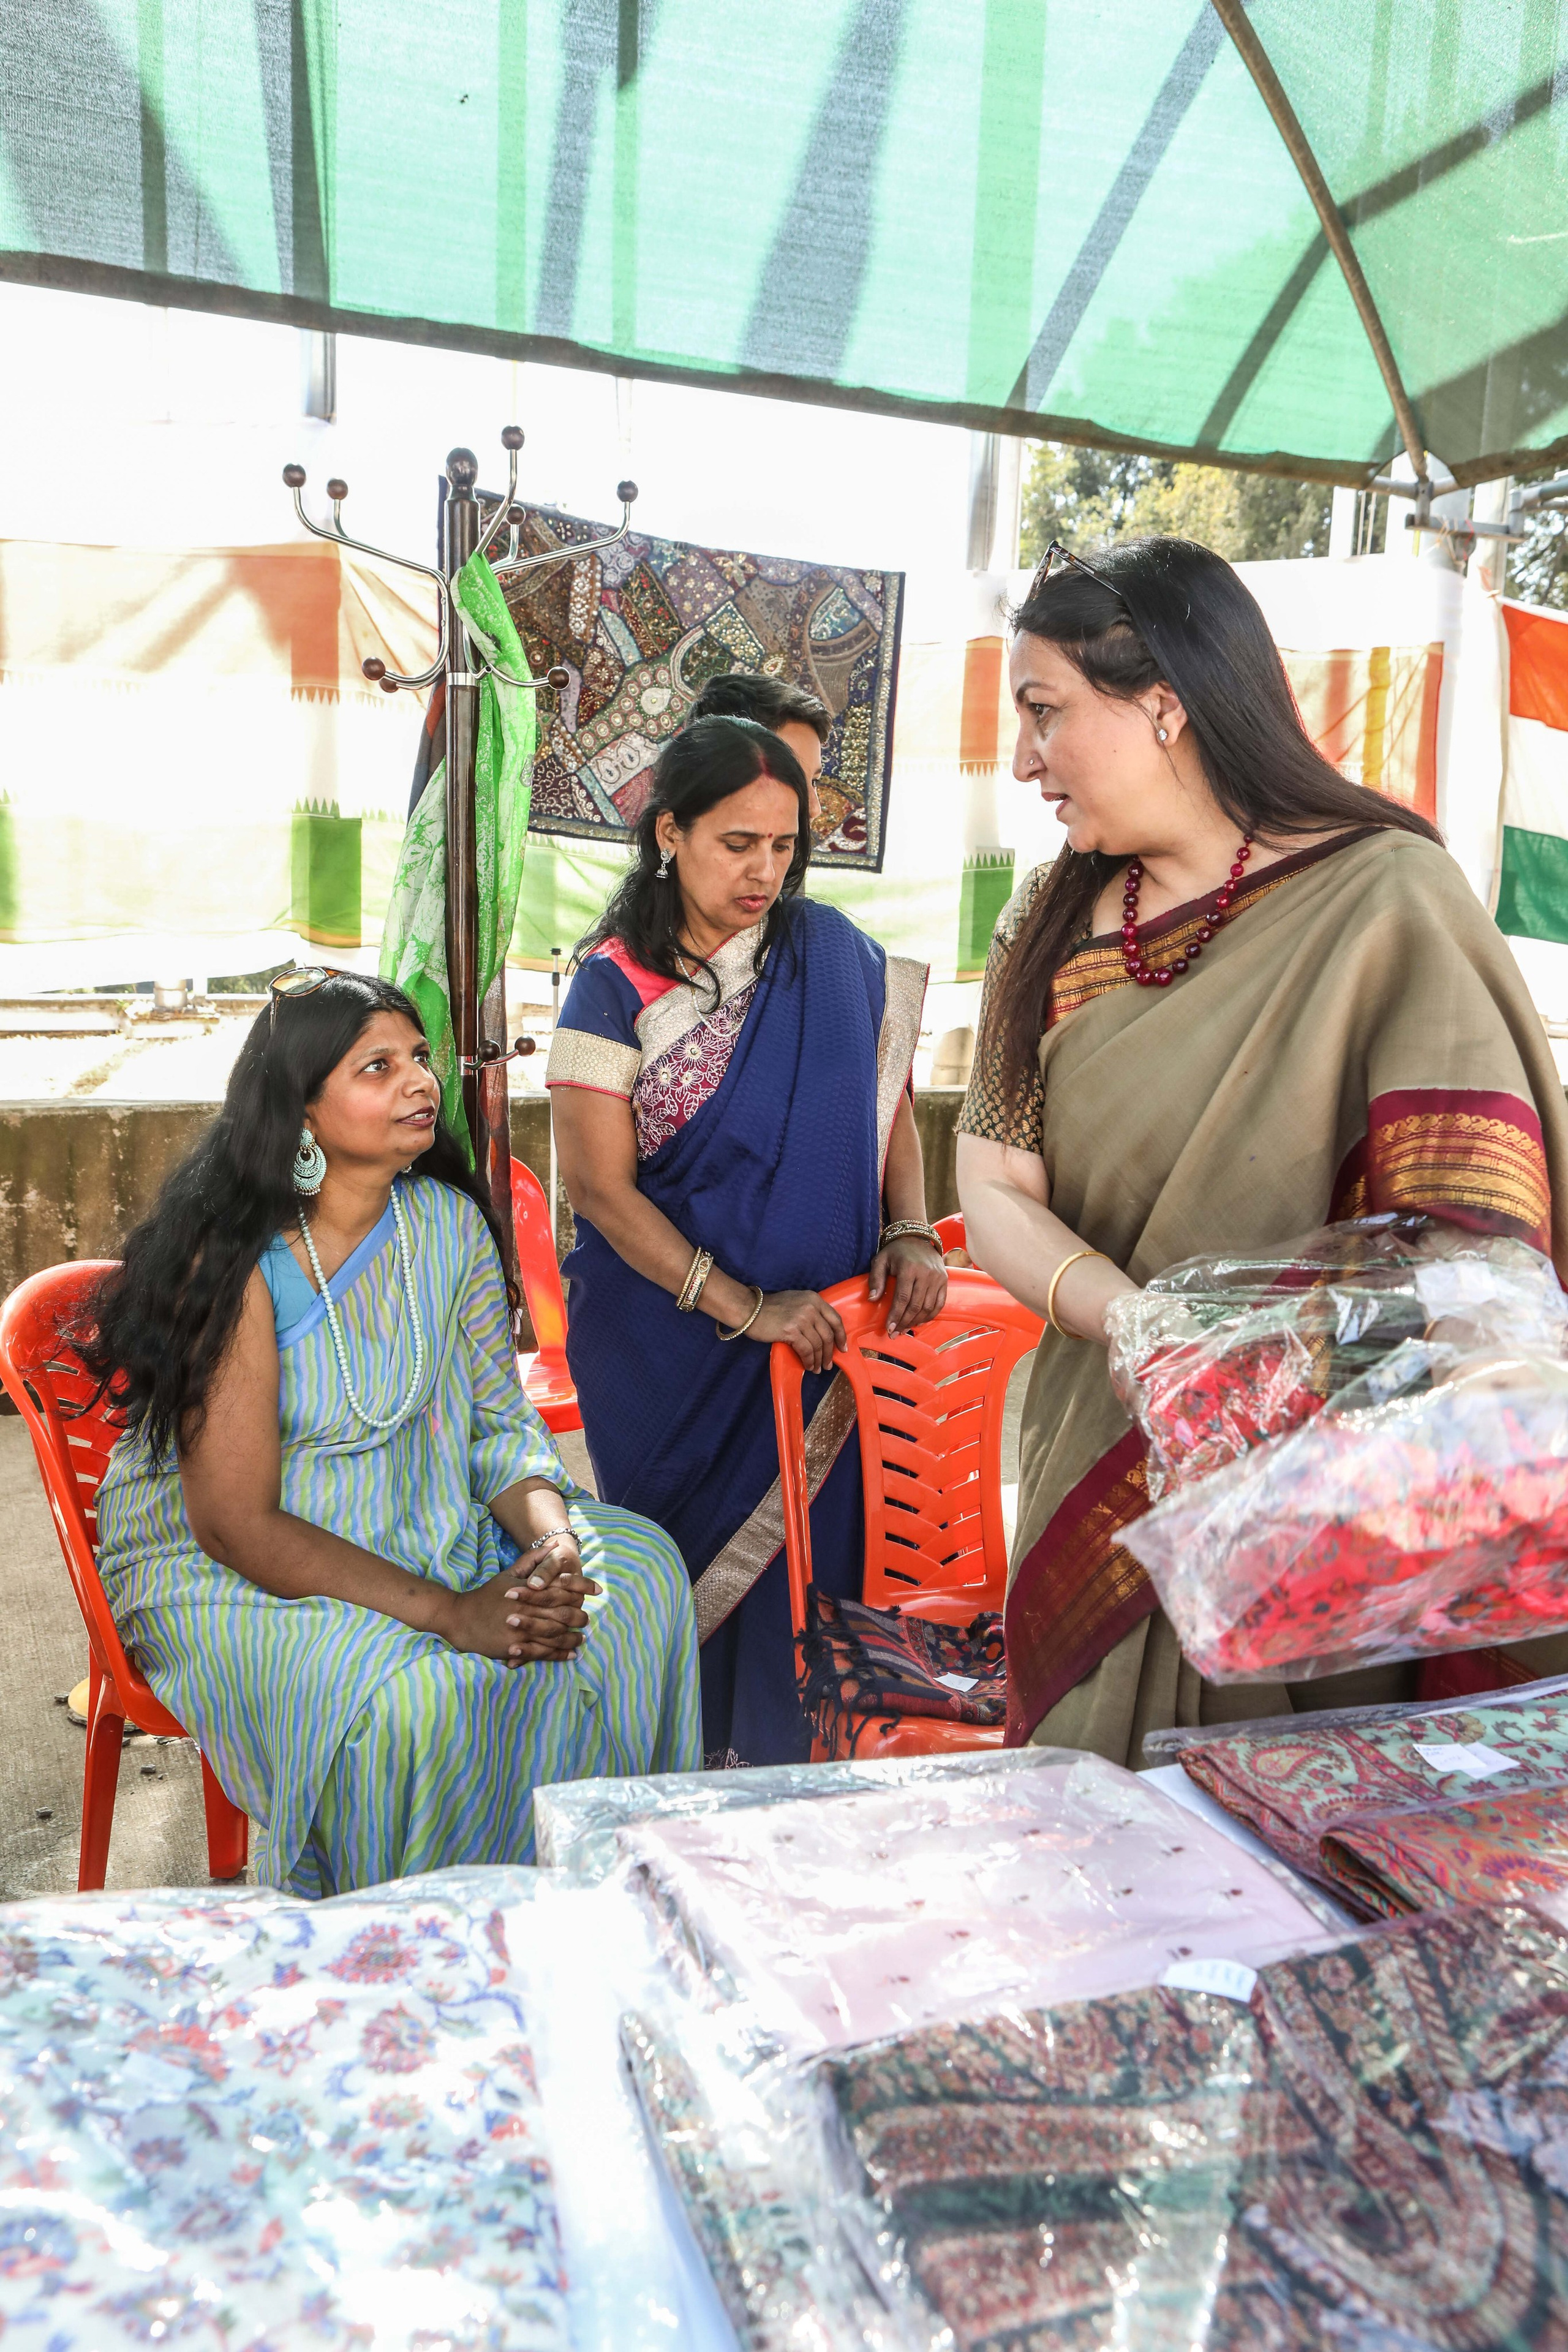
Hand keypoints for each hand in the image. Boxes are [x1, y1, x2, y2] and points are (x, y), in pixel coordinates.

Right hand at [435, 1559, 598, 1665]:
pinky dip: (559, 1655)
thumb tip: (553, 1546)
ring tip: (582, 1639)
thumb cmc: (487, 1595)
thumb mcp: (509, 1574)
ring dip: (573, 1638)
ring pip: (556, 1635)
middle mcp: (528, 1610)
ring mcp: (522, 1630)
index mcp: (529, 1590)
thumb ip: (532, 1560)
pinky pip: (543, 1653)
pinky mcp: (516, 1648)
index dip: (582, 1587)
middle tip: (588, 1618)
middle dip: (579, 1616)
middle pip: (563, 1613)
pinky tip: (570, 1655)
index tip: (598, 1589)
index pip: (562, 1588)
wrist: (461, 1618)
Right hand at [749, 1289, 846, 1372]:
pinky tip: (808, 1366)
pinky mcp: (791, 1331)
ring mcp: (801, 1319)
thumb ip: (811, 1312)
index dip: (841, 1336)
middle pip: (828, 1334)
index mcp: (814, 1299)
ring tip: (817, 1369)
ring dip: (819, 1360)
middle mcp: (811, 1307)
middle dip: (829, 1352)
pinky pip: (806, 1350)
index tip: (842, 1348)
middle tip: (828, 1364)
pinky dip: (809, 1361)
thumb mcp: (796, 1302)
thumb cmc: (771, 1308)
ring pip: (818, 1345)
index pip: (835, 1319)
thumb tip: (822, 1334)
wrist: (750, 1309)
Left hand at [868, 1236, 946, 1336]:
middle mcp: (926, 1273)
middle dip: (904, 1323)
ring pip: (927, 1307)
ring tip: (904, 1330)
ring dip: (915, 1322)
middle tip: (894, 1334)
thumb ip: (875, 1279)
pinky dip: (929, 1316)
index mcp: (909, 1268)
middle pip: (915, 1306)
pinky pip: (939, 1304)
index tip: (888, 1329)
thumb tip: (872, 1300)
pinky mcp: (944, 1281)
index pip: (902, 1298)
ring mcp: (937, 1278)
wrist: (917, 1238)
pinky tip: (919, 1322)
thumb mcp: (881, 1260)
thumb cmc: (896, 1251)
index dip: (895, 1316)